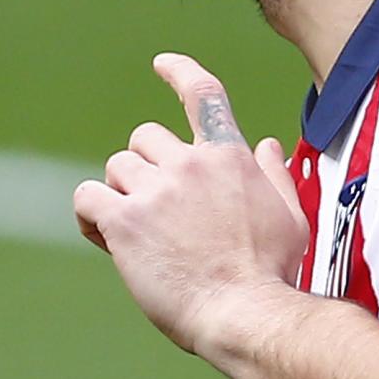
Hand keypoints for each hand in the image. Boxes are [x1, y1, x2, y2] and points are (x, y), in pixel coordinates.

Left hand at [73, 54, 308, 353]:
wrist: (245, 314)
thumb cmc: (271, 275)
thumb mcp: (291, 217)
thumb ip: (274, 176)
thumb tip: (266, 145)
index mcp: (229, 157)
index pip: (203, 95)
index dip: (179, 72)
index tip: (162, 64)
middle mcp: (190, 163)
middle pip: (145, 138)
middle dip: (144, 168)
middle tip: (154, 210)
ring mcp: (156, 191)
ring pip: (117, 168)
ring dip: (121, 194)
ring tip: (137, 234)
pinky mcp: (125, 222)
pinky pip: (87, 197)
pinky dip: (89, 215)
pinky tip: (103, 237)